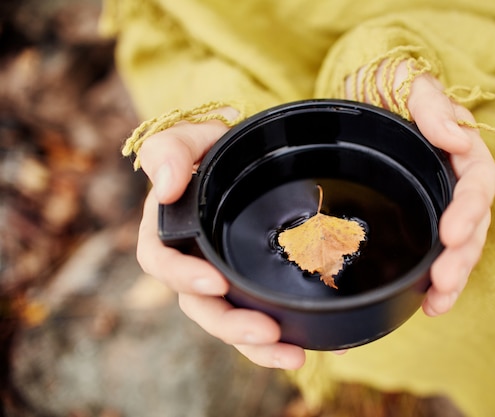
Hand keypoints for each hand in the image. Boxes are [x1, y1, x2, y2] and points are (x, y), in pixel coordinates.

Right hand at [134, 112, 305, 369]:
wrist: (256, 153)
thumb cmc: (217, 146)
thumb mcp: (191, 137)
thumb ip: (169, 151)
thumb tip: (164, 187)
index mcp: (171, 230)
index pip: (161, 261)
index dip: (183, 277)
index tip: (215, 283)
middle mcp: (195, 262)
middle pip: (201, 306)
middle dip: (230, 325)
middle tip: (266, 332)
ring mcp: (226, 277)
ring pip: (232, 321)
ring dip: (258, 346)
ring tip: (293, 354)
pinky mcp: (253, 285)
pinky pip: (263, 316)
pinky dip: (286, 336)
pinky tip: (316, 346)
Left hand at [407, 75, 494, 316]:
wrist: (368, 96)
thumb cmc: (390, 86)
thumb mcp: (410, 84)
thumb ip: (432, 106)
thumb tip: (456, 138)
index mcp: (462, 150)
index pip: (478, 183)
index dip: (469, 209)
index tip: (452, 232)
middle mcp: (456, 181)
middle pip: (473, 224)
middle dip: (461, 256)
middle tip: (443, 281)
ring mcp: (439, 202)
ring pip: (458, 245)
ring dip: (452, 277)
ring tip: (437, 304)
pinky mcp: (420, 216)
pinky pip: (435, 250)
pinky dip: (433, 279)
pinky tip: (426, 303)